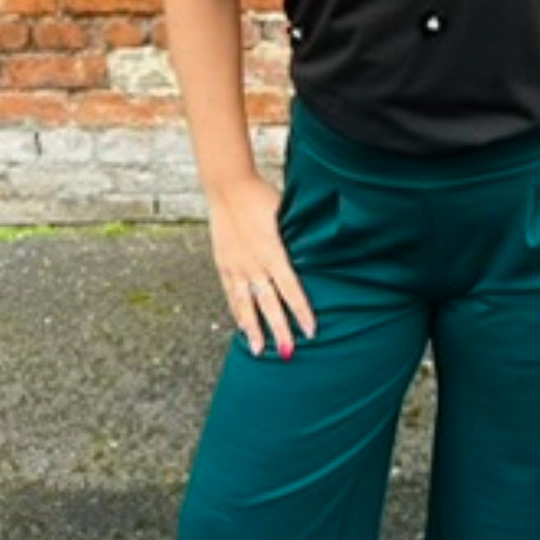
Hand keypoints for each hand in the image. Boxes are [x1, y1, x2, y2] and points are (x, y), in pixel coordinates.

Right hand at [207, 173, 316, 358]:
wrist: (228, 186)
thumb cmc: (262, 197)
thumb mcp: (286, 215)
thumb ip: (296, 237)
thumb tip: (316, 251)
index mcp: (273, 252)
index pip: (291, 289)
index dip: (301, 311)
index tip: (311, 330)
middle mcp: (254, 264)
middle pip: (269, 304)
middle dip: (279, 330)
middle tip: (288, 353)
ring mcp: (235, 266)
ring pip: (246, 304)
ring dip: (253, 329)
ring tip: (259, 350)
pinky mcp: (223, 264)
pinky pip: (230, 294)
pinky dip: (237, 312)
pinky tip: (241, 327)